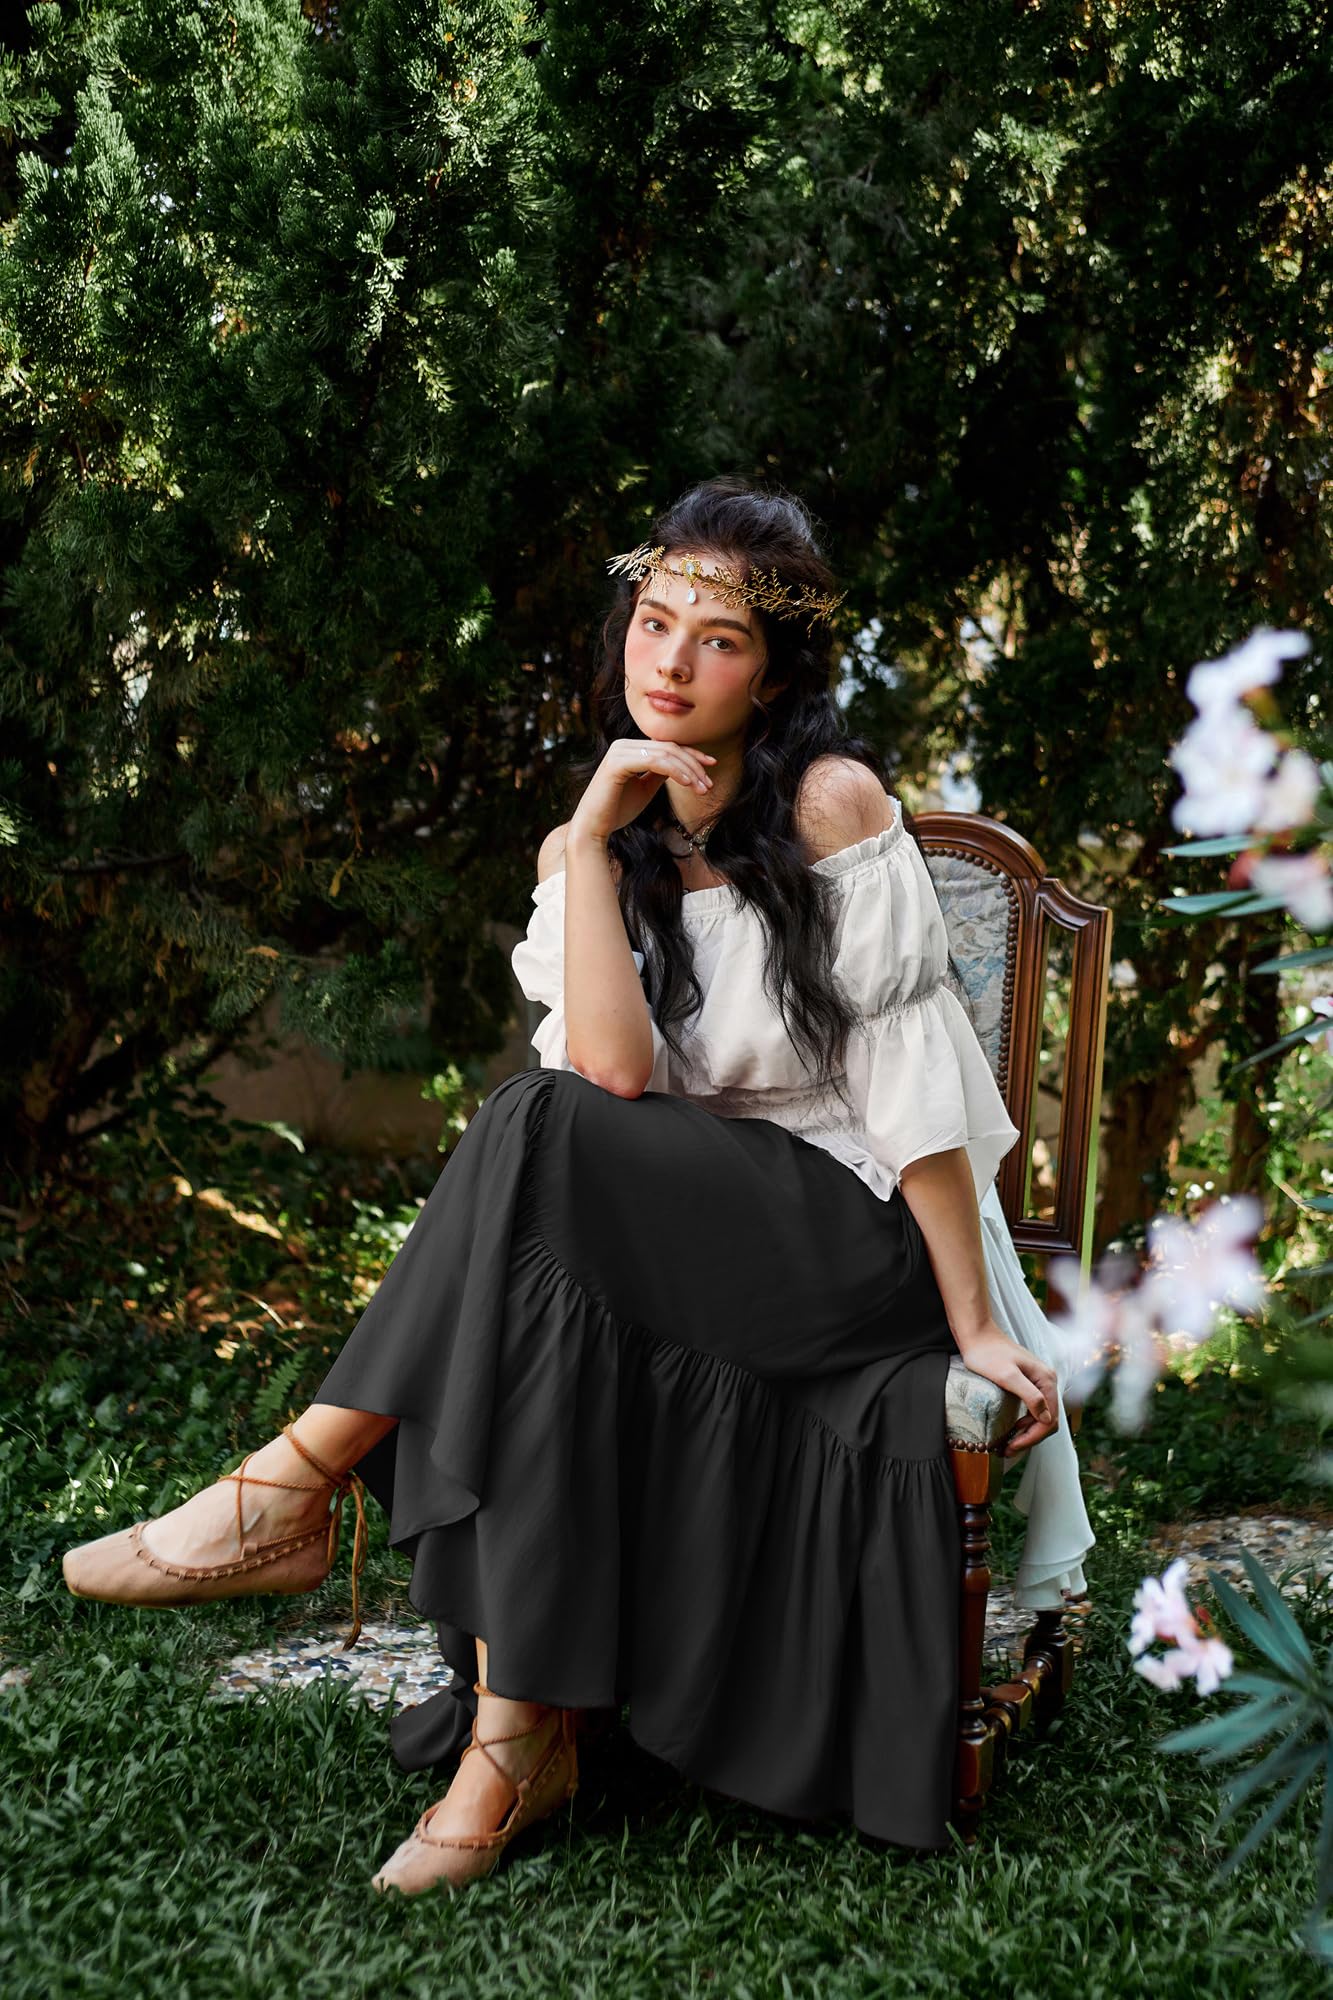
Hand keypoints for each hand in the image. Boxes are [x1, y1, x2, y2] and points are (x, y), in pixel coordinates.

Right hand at [568, 738, 717, 843]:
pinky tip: (688, 783)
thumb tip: (682, 765)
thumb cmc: (618, 810)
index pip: (666, 746)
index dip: (691, 754)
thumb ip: (660, 773)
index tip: (712, 765)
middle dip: (694, 765)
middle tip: (710, 784)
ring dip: (689, 771)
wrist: (594, 828)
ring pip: (665, 753)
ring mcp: (619, 752)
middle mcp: (623, 745)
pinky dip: (675, 771)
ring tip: (704, 788)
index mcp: (629, 748)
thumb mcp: (646, 788)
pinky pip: (654, 762)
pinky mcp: (617, 763)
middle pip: (669, 747)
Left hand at [953, 1323, 1059, 1457]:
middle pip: (1048, 1420)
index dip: (1033, 1437)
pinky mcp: (1028, 1382)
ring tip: (1009, 1444)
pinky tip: (1013, 1429)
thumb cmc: (987, 1353)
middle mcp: (1047, 1381)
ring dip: (1028, 1432)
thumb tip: (1046, 1418)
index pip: (1049, 1419)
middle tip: (1008, 1450)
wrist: (977, 1334)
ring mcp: (1038, 1382)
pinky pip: (1033, 1408)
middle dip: (1031, 1438)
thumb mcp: (1007, 1376)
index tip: (1012, 1447)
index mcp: (1046, 1380)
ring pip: (1041, 1416)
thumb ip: (1030, 1395)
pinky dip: (1025, 1422)